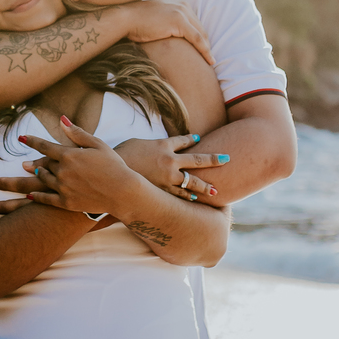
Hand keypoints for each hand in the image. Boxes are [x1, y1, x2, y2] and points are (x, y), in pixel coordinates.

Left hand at [0, 117, 142, 215]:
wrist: (124, 191)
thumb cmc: (114, 165)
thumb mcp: (97, 144)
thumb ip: (77, 133)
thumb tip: (61, 120)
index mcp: (69, 155)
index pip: (45, 146)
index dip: (32, 142)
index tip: (21, 139)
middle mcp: (62, 171)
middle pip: (38, 166)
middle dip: (22, 168)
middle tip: (3, 172)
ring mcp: (63, 188)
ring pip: (40, 181)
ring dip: (30, 179)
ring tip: (19, 179)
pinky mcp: (66, 203)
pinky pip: (46, 200)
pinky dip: (35, 197)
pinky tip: (27, 196)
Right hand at [113, 134, 227, 199]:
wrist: (111, 172)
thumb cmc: (120, 155)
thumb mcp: (137, 142)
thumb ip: (150, 145)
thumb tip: (156, 146)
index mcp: (162, 145)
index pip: (182, 140)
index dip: (191, 139)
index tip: (199, 139)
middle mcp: (170, 160)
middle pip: (197, 160)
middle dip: (213, 159)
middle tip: (227, 159)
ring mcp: (167, 177)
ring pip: (192, 182)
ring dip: (205, 186)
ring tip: (217, 191)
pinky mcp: (162, 191)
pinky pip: (179, 195)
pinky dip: (188, 197)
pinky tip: (196, 199)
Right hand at [123, 0, 212, 65]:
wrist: (126, 18)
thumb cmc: (136, 23)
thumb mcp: (155, 20)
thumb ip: (166, 24)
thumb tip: (167, 36)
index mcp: (178, 4)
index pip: (195, 23)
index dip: (201, 38)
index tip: (204, 51)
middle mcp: (182, 6)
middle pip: (200, 28)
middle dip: (206, 44)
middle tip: (209, 58)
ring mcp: (181, 13)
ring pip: (201, 34)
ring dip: (207, 49)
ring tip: (211, 62)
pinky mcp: (179, 22)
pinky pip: (197, 39)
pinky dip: (205, 50)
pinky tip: (209, 60)